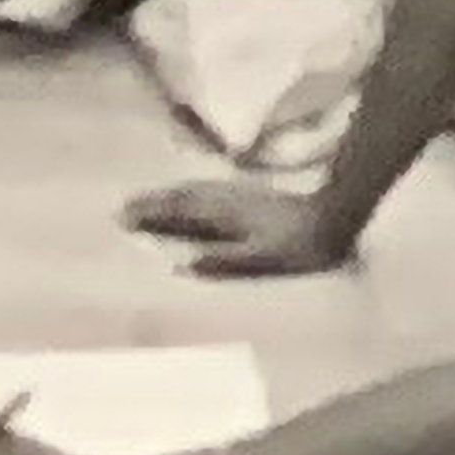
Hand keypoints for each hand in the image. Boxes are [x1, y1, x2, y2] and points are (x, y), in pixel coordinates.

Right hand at [122, 180, 356, 278]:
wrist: (332, 218)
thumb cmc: (297, 247)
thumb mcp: (261, 260)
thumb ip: (223, 262)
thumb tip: (183, 265)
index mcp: (222, 212)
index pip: (178, 208)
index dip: (149, 212)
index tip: (121, 217)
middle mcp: (224, 197)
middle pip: (180, 195)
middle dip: (151, 200)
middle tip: (123, 208)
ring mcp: (236, 192)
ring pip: (193, 189)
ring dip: (167, 194)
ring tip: (147, 201)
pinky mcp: (247, 194)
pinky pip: (205, 190)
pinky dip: (188, 192)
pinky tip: (190, 197)